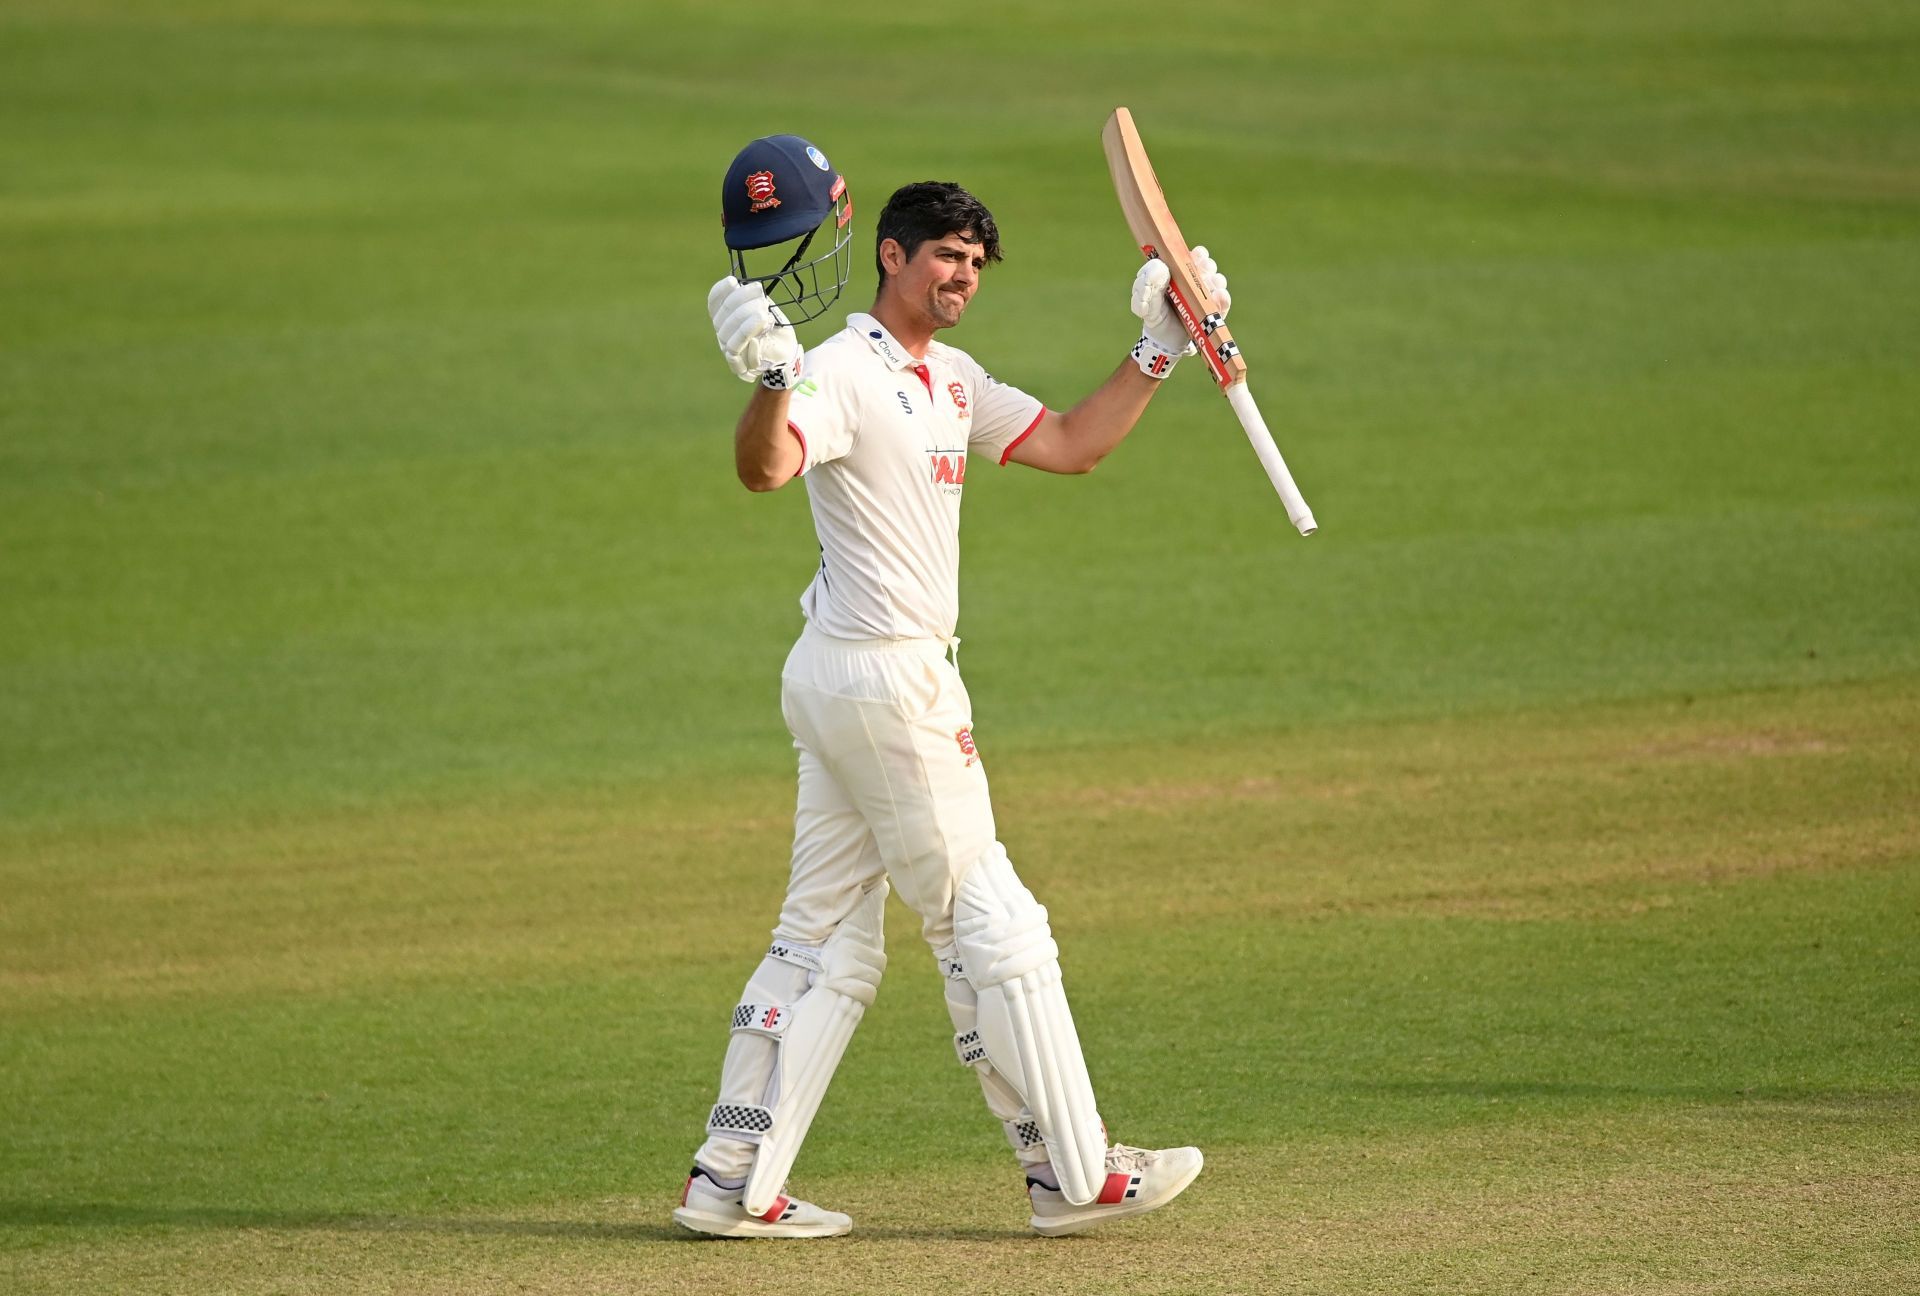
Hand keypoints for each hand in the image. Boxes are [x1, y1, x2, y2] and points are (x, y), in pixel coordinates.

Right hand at [708, 276, 802, 387]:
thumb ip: (754, 299)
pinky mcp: (737, 363)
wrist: (786, 353)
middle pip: (724, 313)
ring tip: (764, 312)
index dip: (721, 290)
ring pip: (728, 331)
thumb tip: (744, 285)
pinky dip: (746, 337)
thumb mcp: (766, 310)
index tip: (733, 280)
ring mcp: (727, 347)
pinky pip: (735, 349)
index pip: (714, 302)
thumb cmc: (774, 329)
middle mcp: (722, 331)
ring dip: (746, 318)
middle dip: (741, 299)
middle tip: (760, 292)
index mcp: (725, 317)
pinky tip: (761, 330)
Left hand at [1128, 246, 1229, 379]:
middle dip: (1207, 266)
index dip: (1197, 254)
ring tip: (1210, 285)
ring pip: (1218, 281)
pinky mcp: (1214, 312)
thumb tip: (1162, 267)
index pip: (1192, 257)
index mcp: (1179, 272)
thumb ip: (1149, 283)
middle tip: (1204, 270)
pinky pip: (1223, 302)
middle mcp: (1195, 281)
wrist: (1163, 343)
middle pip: (1208, 266)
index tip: (1197, 256)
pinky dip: (1222, 298)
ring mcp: (1206, 296)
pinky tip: (1217, 296)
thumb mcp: (1144, 300)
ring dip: (1216, 281)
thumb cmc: (1153, 316)